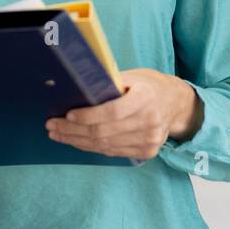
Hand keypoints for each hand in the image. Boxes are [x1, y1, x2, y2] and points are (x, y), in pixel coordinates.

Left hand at [46, 68, 201, 159]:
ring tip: (58, 134)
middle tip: (52, 126)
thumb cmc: (150, 86)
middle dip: (73, 131)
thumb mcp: (134, 76)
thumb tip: (78, 88)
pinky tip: (76, 141)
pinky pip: (112, 152)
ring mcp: (149, 140)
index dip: (88, 116)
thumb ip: (110, 83)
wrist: (177, 104)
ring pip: (105, 145)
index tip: (67, 115)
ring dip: (77, 141)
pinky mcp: (147, 152)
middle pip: (104, 132)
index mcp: (146, 98)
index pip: (112, 112)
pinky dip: (91, 147)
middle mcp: (150, 122)